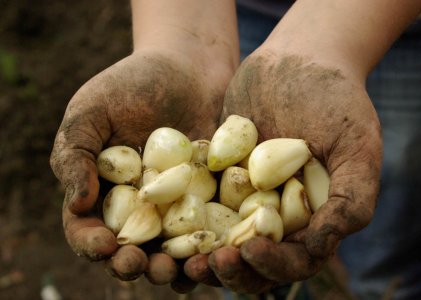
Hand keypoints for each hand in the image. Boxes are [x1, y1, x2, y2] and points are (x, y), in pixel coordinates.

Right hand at [50, 50, 229, 289]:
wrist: (190, 67)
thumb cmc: (134, 84)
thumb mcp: (92, 110)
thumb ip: (74, 154)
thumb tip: (77, 203)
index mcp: (103, 190)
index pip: (87, 228)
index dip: (90, 243)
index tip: (104, 245)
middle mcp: (138, 205)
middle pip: (129, 248)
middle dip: (131, 264)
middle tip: (138, 263)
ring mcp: (175, 205)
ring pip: (169, 250)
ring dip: (169, 268)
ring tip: (173, 270)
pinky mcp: (210, 200)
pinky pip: (208, 232)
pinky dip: (207, 249)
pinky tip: (211, 254)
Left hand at [184, 48, 382, 292]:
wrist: (298, 58)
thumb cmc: (336, 100)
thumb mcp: (356, 148)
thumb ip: (350, 201)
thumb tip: (319, 249)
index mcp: (312, 218)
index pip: (294, 260)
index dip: (273, 267)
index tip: (249, 252)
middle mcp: (276, 213)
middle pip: (252, 259)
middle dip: (230, 269)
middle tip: (205, 265)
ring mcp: (243, 195)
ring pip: (219, 238)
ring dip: (198, 255)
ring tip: (176, 259)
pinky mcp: (216, 174)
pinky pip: (195, 201)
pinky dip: (178, 216)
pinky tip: (159, 219)